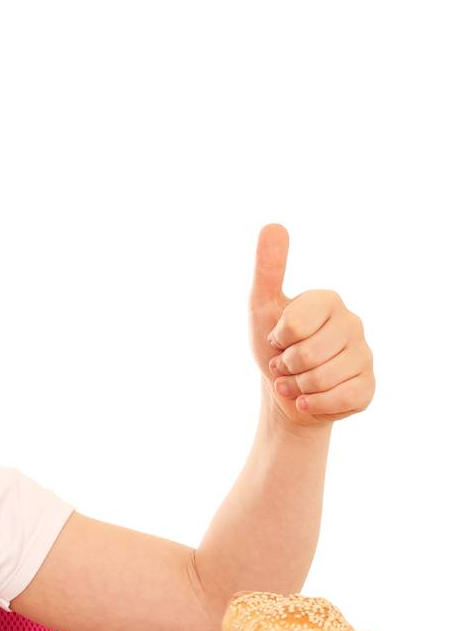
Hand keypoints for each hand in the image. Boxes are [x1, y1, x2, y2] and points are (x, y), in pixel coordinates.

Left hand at [248, 223, 374, 429]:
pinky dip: (313, 405)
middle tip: (285, 363)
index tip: (277, 338)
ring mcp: (365, 355)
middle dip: (285, 366)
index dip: (277, 339)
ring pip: (322, 380)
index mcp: (329, 300)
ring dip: (297, 387)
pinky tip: (309, 399)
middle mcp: (353, 323)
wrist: (285, 391)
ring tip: (296, 380)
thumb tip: (273, 225)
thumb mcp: (261, 306)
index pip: (295, 325)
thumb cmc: (273, 345)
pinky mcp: (368, 387)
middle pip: (307, 355)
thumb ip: (268, 269)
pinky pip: (339, 400)